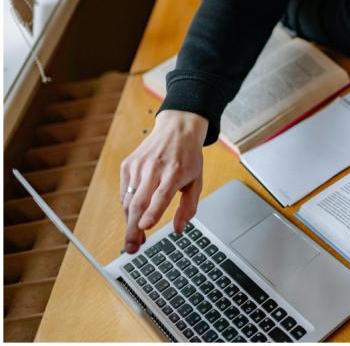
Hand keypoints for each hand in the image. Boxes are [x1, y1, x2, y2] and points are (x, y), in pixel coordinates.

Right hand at [119, 110, 207, 253]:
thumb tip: (179, 230)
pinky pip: (124, 192)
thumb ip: (189, 207)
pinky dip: (128, 207)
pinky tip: (134, 216)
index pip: (161, 195)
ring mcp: (138, 166)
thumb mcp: (196, 180)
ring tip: (134, 239)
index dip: (152, 212)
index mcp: (175, 172)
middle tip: (132, 248)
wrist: (177, 128)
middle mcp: (154, 168)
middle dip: (133, 228)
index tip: (144, 228)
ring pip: (129, 200)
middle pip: (139, 202)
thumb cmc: (188, 157)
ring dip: (129, 222)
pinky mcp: (128, 164)